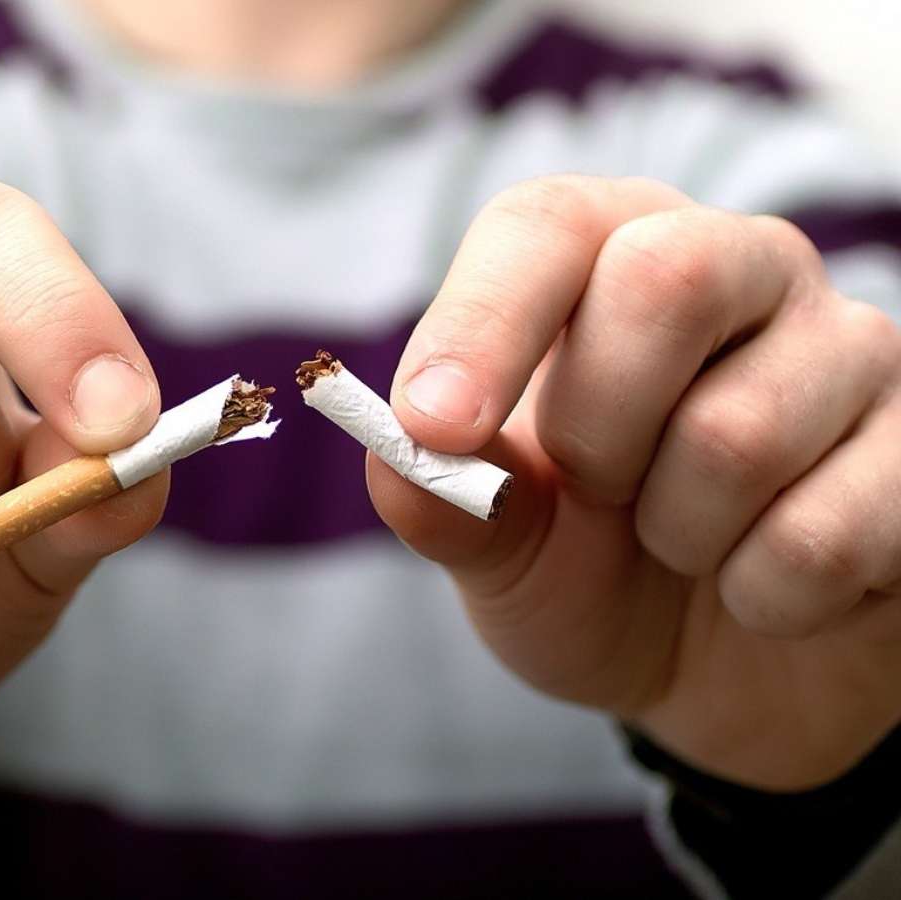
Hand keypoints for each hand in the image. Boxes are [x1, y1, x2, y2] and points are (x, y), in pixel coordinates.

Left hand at [372, 175, 900, 790]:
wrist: (715, 667)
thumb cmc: (591, 574)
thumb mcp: (498, 549)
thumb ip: (444, 502)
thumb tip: (401, 461)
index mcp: (610, 261)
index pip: (546, 227)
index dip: (482, 321)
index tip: (434, 426)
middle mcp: (740, 269)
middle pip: (665, 278)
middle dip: (597, 433)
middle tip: (600, 491)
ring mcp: (849, 348)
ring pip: (740, 432)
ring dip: (679, 535)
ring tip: (685, 543)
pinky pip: (827, 532)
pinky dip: (763, 597)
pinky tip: (764, 582)